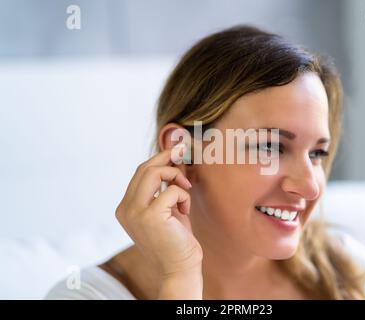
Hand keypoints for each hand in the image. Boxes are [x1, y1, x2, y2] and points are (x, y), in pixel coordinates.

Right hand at [115, 143, 202, 278]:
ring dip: (175, 175)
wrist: (179, 268)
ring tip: (186, 187)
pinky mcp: (151, 216)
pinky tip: (185, 210)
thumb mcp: (167, 208)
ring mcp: (135, 212)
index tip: (175, 149)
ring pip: (154, 173)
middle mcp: (125, 209)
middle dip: (166, 156)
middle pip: (144, 168)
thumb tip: (173, 158)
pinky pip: (172, 190)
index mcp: (125, 208)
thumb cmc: (176, 239)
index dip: (158, 159)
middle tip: (183, 150)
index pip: (139, 174)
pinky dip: (184, 195)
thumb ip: (165, 186)